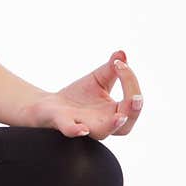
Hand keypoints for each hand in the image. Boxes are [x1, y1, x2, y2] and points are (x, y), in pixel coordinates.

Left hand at [19, 50, 142, 139]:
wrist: (51, 104)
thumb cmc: (79, 95)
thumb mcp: (98, 79)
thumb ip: (111, 68)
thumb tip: (122, 54)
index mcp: (114, 112)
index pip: (132, 101)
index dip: (130, 82)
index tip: (119, 63)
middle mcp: (103, 123)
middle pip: (125, 125)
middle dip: (133, 111)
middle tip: (135, 98)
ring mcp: (84, 125)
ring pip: (102, 132)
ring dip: (112, 125)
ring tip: (119, 117)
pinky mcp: (64, 123)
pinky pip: (71, 130)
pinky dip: (75, 130)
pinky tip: (82, 129)